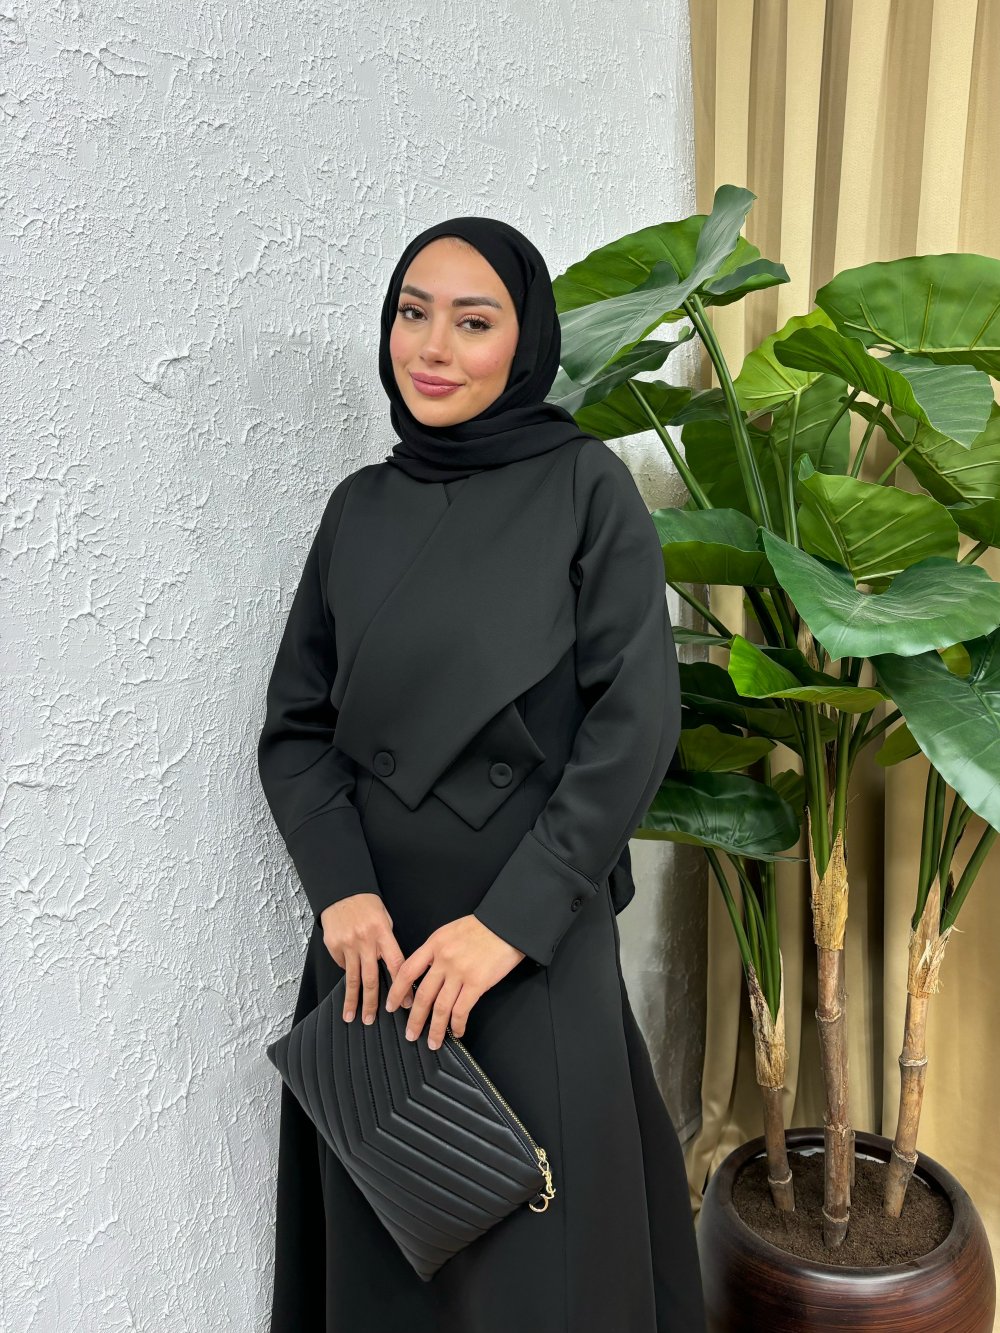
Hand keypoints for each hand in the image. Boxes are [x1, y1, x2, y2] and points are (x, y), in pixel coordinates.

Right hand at [319, 892, 412, 1024]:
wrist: (343, 891)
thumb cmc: (368, 905)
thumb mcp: (386, 920)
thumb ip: (388, 944)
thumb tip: (394, 971)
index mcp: (383, 933)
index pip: (396, 964)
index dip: (402, 986)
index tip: (405, 1004)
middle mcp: (365, 941)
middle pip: (371, 978)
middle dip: (372, 1002)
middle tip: (371, 1020)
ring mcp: (348, 944)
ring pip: (352, 978)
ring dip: (352, 1000)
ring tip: (351, 1016)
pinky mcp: (334, 945)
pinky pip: (342, 965)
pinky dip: (346, 973)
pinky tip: (348, 981)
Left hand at [384, 915, 525, 1049]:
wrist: (507, 924)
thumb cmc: (482, 927)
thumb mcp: (450, 931)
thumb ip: (436, 950)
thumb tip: (427, 972)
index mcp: (434, 944)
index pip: (407, 971)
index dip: (397, 991)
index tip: (392, 1006)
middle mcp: (443, 959)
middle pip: (422, 995)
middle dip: (415, 1019)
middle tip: (410, 1034)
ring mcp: (460, 971)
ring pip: (441, 1007)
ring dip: (435, 1028)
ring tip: (433, 1042)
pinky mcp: (477, 982)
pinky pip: (461, 1010)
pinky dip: (457, 1024)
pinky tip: (457, 1032)